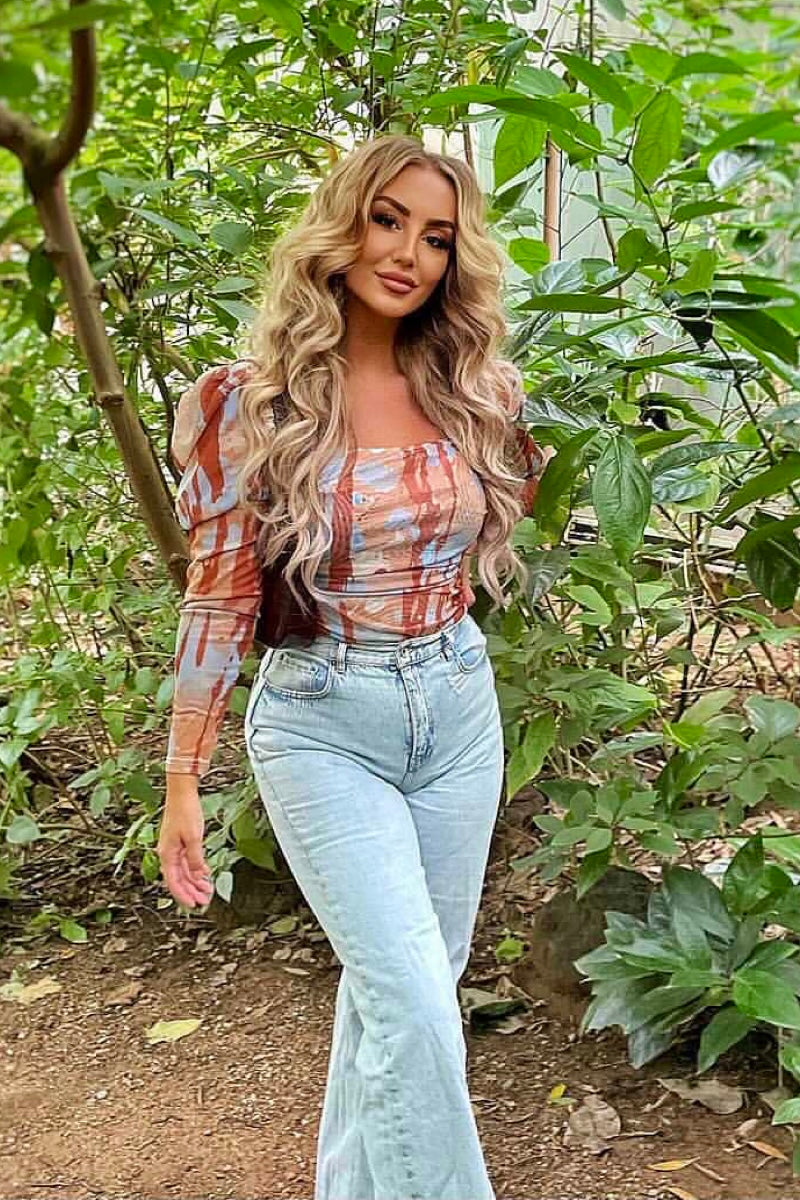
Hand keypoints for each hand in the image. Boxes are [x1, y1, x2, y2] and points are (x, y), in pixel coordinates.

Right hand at [157, 784, 213, 908]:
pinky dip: (196, 870)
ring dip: (195, 882)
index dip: (183, 895)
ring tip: (207, 890)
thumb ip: (195, 858)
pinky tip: (204, 875)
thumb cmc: (185, 811)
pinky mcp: (180, 842)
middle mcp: (168, 853)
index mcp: (167, 854)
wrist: (182, 793)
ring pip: (184, 871)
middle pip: (179, 879)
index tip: (193, 905)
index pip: (174, 881)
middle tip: (204, 900)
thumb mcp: (193, 837)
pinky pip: (187, 862)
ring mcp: (174, 848)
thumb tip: (198, 875)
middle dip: (191, 891)